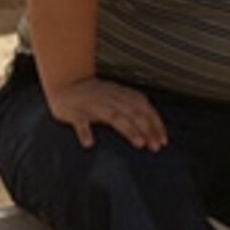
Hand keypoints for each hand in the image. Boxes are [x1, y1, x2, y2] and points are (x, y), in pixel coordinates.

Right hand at [46, 75, 166, 152]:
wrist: (66, 82)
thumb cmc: (95, 95)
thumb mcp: (117, 96)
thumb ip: (133, 109)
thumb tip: (154, 127)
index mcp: (121, 95)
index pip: (144, 108)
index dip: (155, 123)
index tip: (163, 140)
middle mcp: (110, 98)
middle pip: (133, 113)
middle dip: (147, 129)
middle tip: (155, 146)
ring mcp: (93, 105)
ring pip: (113, 116)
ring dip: (128, 129)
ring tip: (139, 142)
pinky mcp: (76, 112)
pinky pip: (81, 122)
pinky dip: (85, 132)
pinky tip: (89, 143)